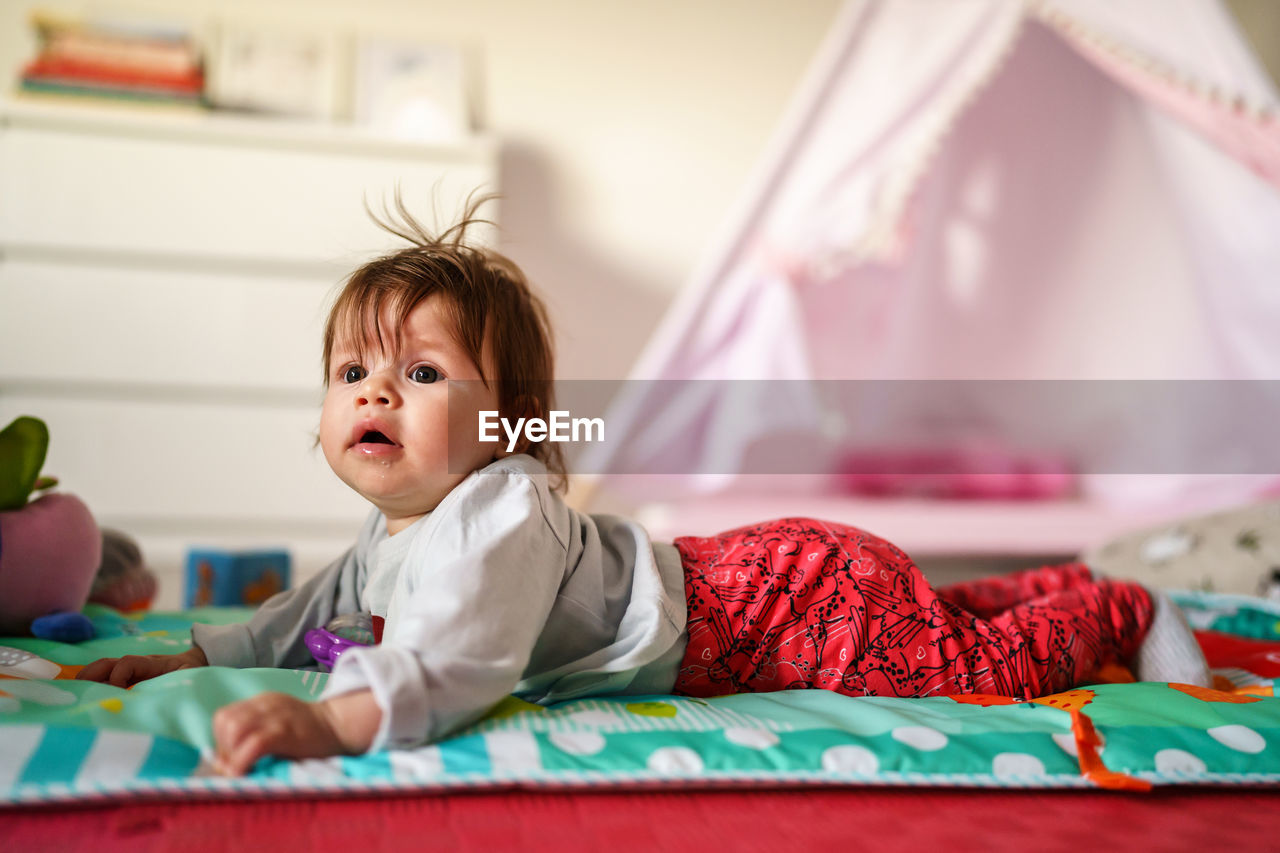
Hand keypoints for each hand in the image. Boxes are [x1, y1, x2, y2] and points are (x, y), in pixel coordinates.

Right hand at [76, 646, 207, 686]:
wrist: (200, 663)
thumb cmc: (195, 673)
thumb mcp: (189, 679)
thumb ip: (176, 686)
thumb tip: (163, 701)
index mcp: (153, 664)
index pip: (128, 663)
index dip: (118, 675)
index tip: (115, 692)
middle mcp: (138, 665)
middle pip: (109, 663)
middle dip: (91, 675)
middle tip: (78, 692)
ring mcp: (132, 670)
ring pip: (105, 669)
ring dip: (88, 679)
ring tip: (73, 695)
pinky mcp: (129, 678)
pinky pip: (107, 678)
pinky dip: (94, 685)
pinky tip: (82, 698)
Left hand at [211, 688, 380, 775]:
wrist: (340, 725)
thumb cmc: (310, 732)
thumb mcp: (280, 723)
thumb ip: (255, 733)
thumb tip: (225, 763)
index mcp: (262, 702)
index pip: (224, 716)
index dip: (220, 740)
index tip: (232, 758)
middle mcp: (265, 705)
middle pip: (224, 720)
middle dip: (222, 748)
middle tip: (235, 764)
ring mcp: (275, 716)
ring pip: (233, 729)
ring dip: (230, 754)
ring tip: (242, 768)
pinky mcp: (284, 731)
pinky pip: (252, 745)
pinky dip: (241, 762)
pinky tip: (245, 773)